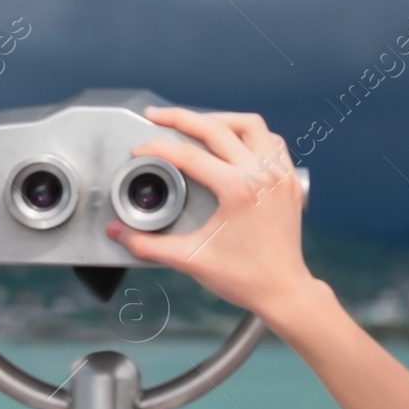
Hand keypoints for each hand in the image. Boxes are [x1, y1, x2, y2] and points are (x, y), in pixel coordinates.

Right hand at [105, 105, 316, 319]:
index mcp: (238, 190)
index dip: (157, 148)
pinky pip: (272, 141)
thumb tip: (118, 231)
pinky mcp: (290, 180)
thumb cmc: (244, 278)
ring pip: (250, 125)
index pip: (189, 156)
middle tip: (156, 116)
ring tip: (195, 124)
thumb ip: (148, 245)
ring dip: (220, 120)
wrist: (284, 291)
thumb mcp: (191, 259)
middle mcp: (262, 174)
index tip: (139, 149)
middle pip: (217, 128)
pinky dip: (251, 135)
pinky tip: (233, 142)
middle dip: (181, 118)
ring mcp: (280, 174)